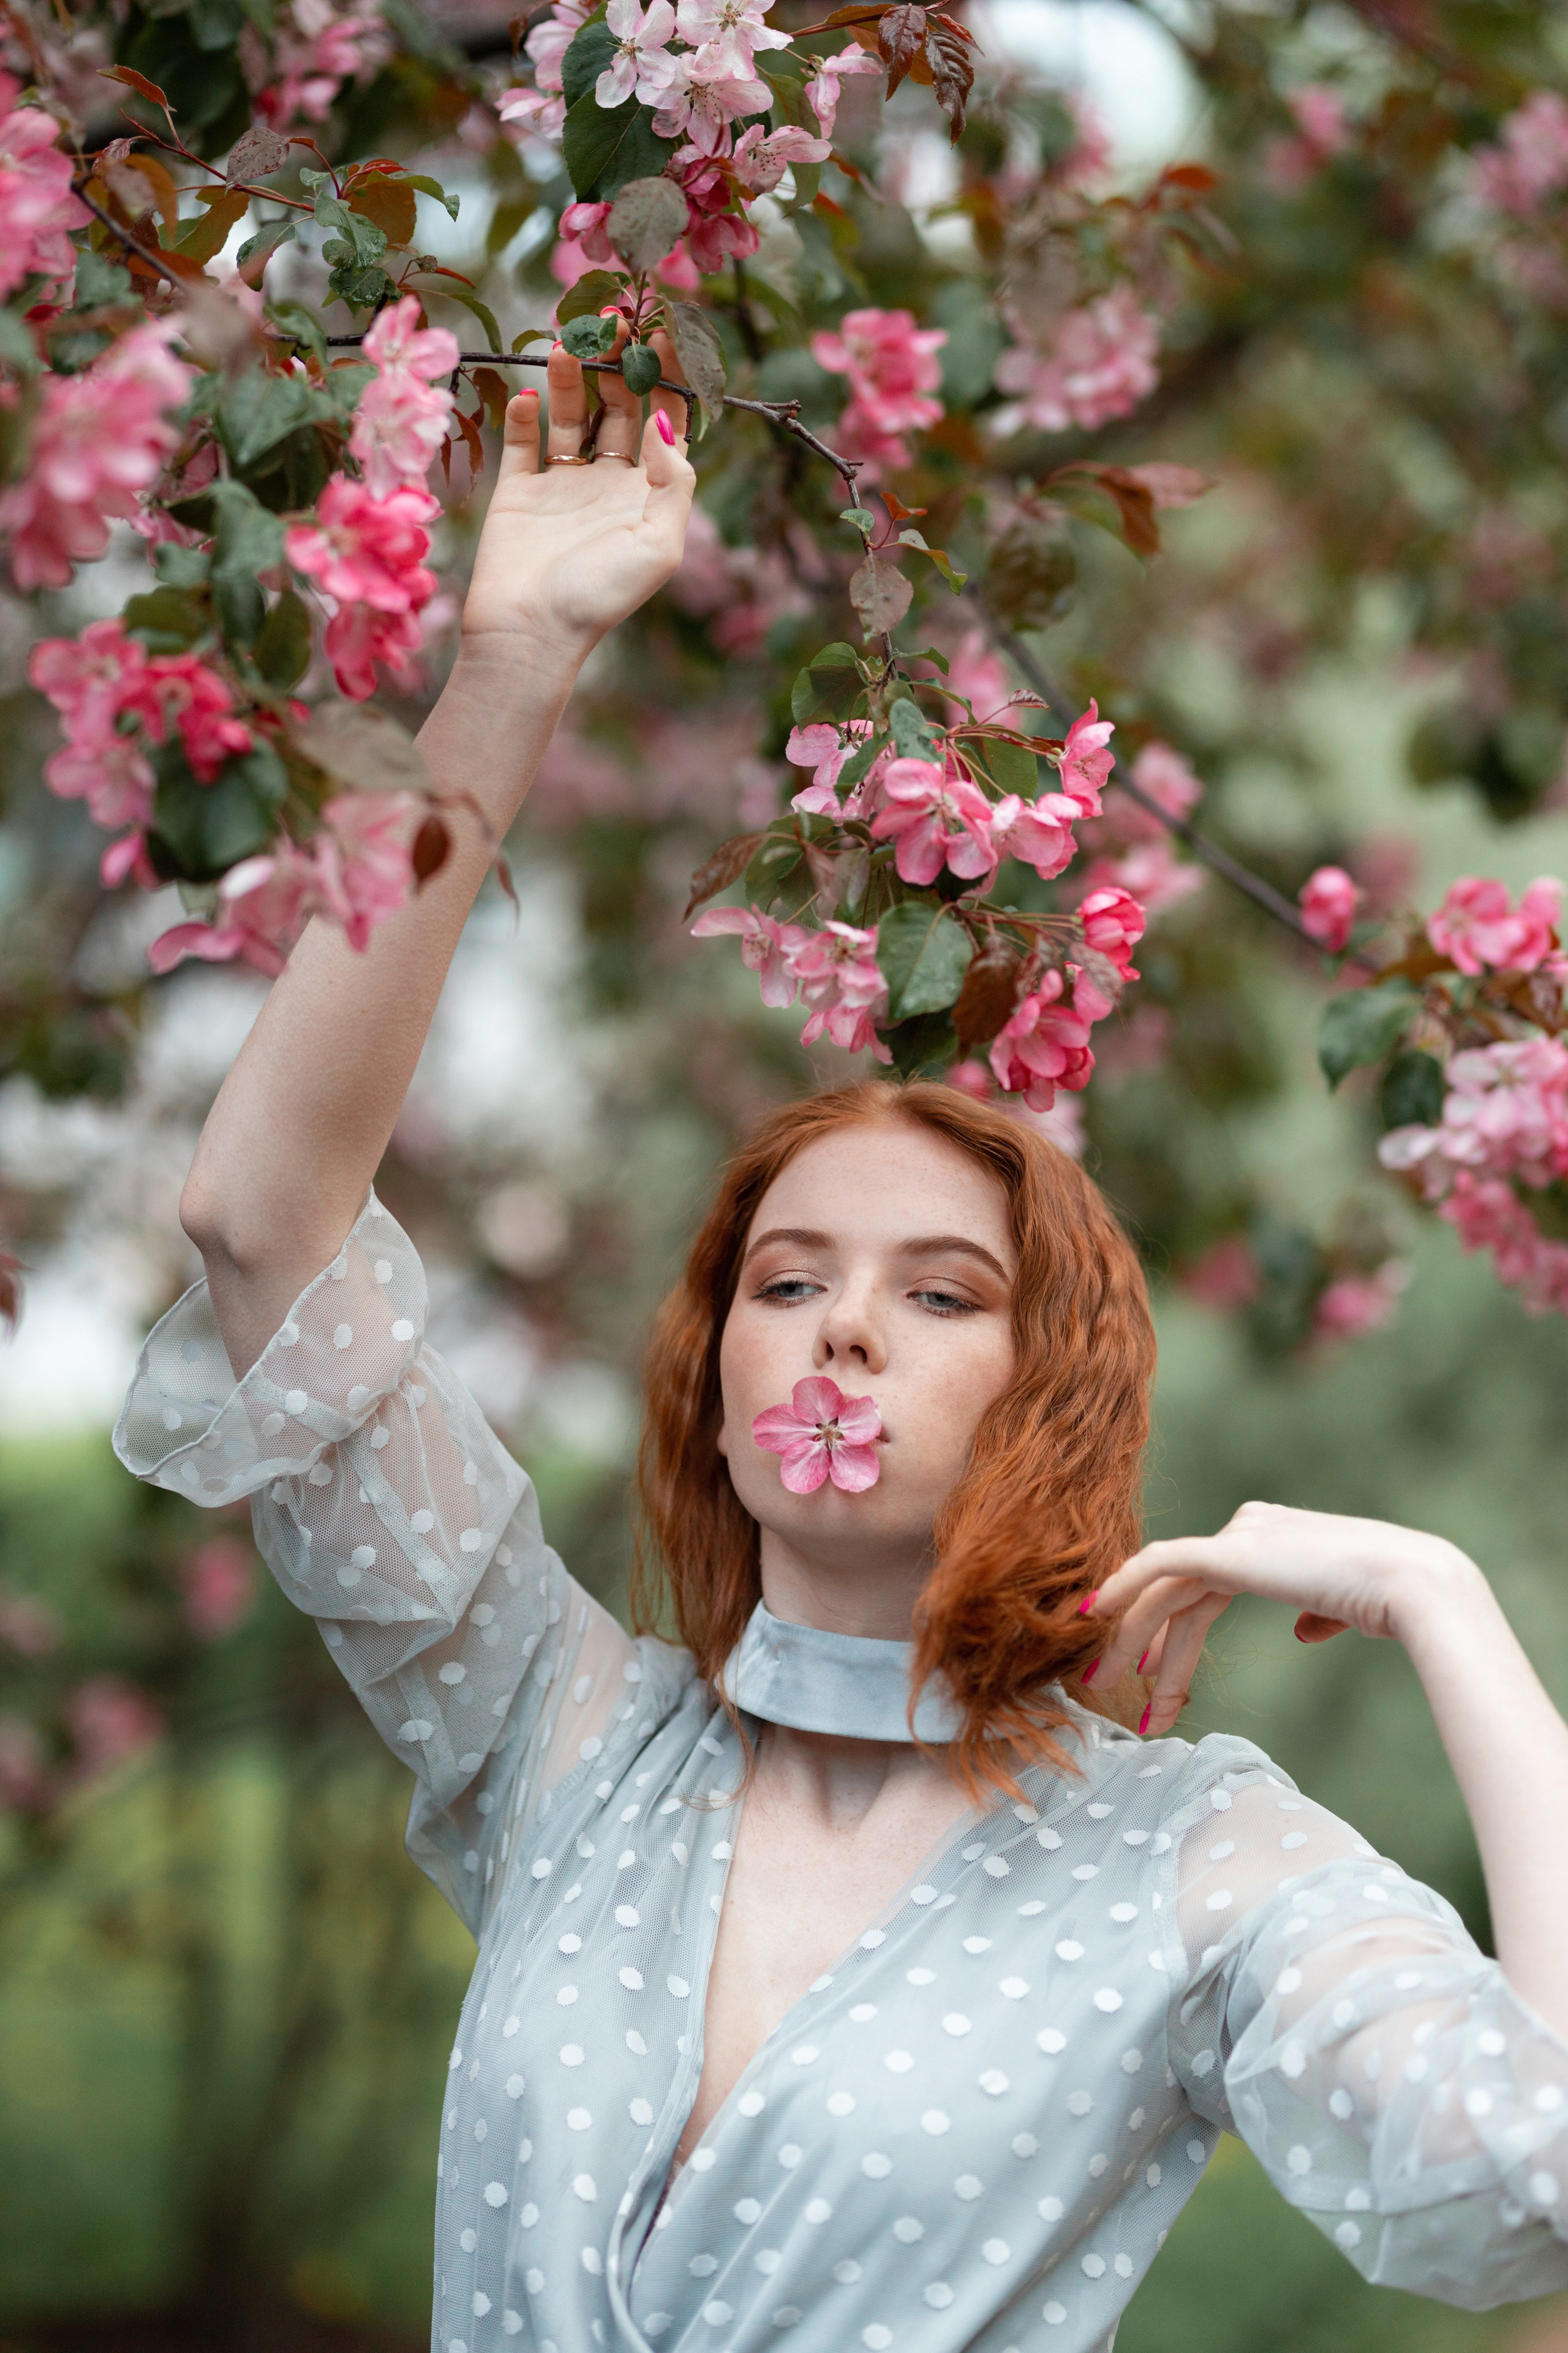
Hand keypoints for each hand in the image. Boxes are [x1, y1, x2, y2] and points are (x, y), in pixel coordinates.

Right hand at [459, 329, 695, 669]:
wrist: (530, 632)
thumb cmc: (601, 595)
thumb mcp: (660, 544)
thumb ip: (674, 481)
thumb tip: (666, 420)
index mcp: (648, 494)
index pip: (664, 422)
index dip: (666, 378)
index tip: (659, 333)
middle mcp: (608, 483)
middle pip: (617, 407)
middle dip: (616, 364)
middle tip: (608, 322)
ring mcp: (562, 485)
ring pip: (570, 415)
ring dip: (571, 378)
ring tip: (566, 345)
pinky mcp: (518, 490)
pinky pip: (522, 440)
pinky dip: (524, 413)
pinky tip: (528, 397)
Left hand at [1086, 1501, 1481, 1737]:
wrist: (1414, 1587)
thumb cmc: (1397, 1604)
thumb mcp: (1348, 1608)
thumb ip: (1318, 1612)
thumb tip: (1303, 1629)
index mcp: (1275, 1539)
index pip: (1205, 1588)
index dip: (1173, 1634)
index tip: (1152, 1677)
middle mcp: (1251, 1529)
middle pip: (1179, 1594)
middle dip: (1140, 1641)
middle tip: (1109, 1686)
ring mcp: (1240, 1536)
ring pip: (1165, 1592)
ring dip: (1130, 1639)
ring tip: (1104, 1688)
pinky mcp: (1229, 1552)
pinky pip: (1160, 1566)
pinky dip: (1124, 1588)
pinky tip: (1096, 1616)